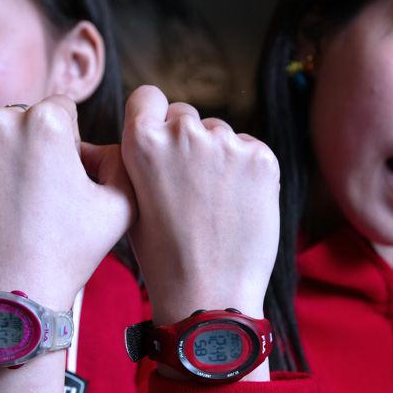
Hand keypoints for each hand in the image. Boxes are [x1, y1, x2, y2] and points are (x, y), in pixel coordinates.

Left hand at [0, 95, 135, 309]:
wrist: (12, 293)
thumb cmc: (69, 251)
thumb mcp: (122, 203)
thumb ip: (122, 159)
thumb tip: (100, 144)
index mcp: (47, 120)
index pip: (62, 109)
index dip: (68, 143)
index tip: (63, 177)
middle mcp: (1, 120)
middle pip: (25, 120)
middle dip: (34, 146)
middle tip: (39, 194)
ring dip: (3, 158)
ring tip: (13, 204)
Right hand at [121, 86, 279, 327]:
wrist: (210, 295)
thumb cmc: (164, 255)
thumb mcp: (130, 202)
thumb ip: (137, 158)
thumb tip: (147, 132)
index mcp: (141, 142)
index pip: (148, 97)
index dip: (153, 115)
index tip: (161, 135)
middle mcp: (183, 133)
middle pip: (186, 115)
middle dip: (187, 140)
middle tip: (192, 185)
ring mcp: (225, 144)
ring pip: (220, 133)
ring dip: (219, 156)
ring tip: (217, 203)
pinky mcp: (261, 157)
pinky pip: (250, 149)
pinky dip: (247, 171)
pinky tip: (239, 205)